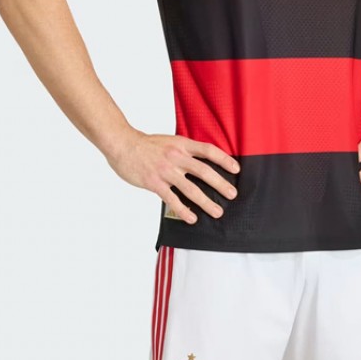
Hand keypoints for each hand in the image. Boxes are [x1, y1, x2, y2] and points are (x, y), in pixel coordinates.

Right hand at [105, 128, 239, 223]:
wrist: (123, 145)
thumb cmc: (147, 144)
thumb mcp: (170, 141)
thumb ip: (185, 150)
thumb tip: (202, 160)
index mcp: (182, 144)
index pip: (208, 150)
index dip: (224, 159)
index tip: (236, 169)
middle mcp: (176, 157)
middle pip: (204, 171)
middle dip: (221, 184)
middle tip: (233, 195)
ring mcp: (165, 170)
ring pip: (190, 189)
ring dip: (206, 202)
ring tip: (217, 211)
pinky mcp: (154, 183)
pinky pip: (172, 199)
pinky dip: (183, 210)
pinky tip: (192, 218)